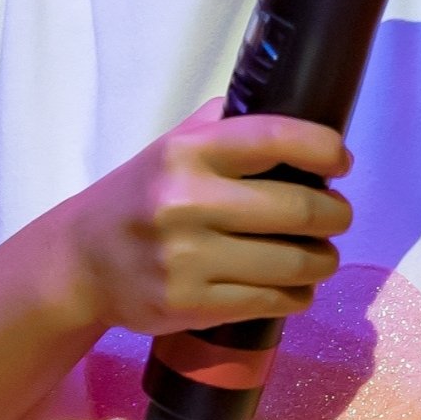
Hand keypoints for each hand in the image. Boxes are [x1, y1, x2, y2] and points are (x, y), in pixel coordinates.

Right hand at [55, 103, 350, 336]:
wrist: (80, 262)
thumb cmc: (137, 197)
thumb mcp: (168, 148)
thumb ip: (221, 128)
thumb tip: (288, 115)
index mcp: (186, 152)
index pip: (275, 138)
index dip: (324, 148)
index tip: (340, 161)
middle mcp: (186, 202)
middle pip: (300, 209)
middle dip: (335, 214)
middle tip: (335, 216)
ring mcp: (188, 258)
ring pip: (295, 263)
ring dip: (322, 260)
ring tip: (319, 255)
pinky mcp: (191, 305)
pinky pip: (273, 301)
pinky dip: (297, 294)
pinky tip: (293, 286)